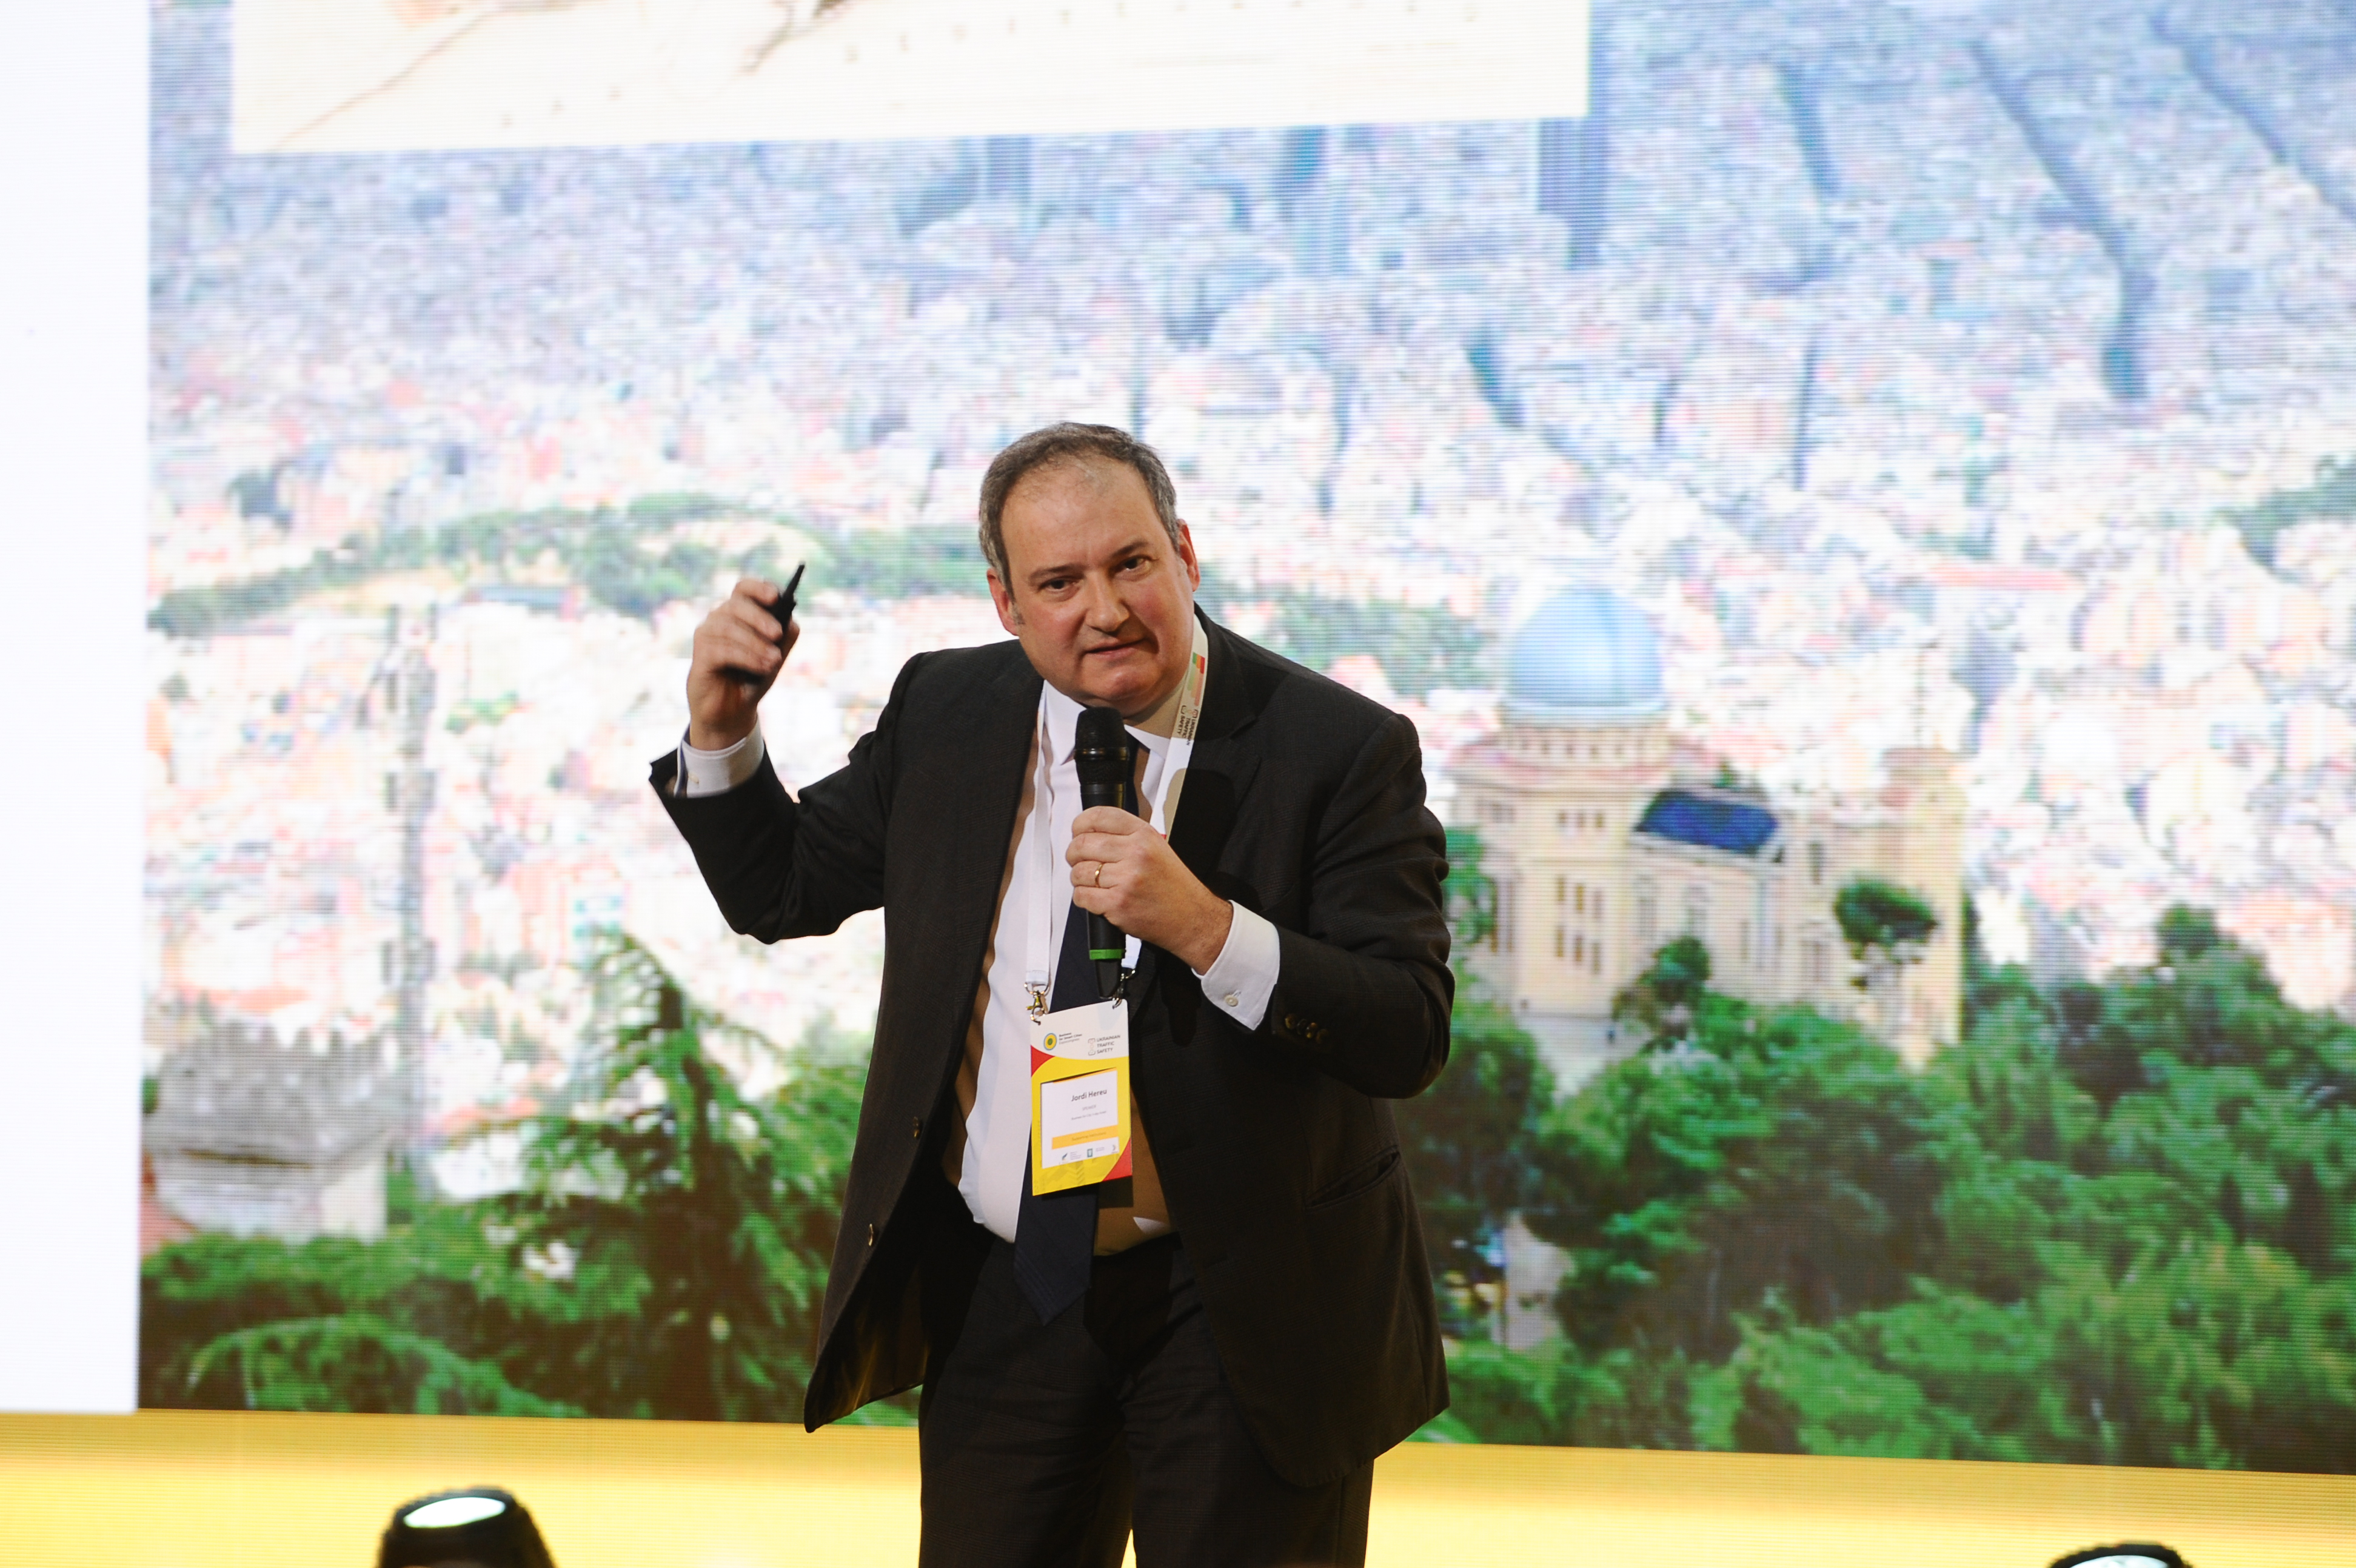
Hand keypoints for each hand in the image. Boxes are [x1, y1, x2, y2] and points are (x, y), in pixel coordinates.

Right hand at [686, 577, 796, 750]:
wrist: (732, 710)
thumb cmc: (752, 677)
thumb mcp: (774, 656)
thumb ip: (784, 638)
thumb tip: (791, 623)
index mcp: (738, 612)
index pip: (744, 588)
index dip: (759, 588)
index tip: (776, 597)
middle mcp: (719, 618)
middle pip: (736, 604)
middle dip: (759, 618)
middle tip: (777, 633)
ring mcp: (707, 635)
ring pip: (729, 628)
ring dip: (756, 644)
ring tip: (774, 661)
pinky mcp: (700, 656)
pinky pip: (722, 650)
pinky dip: (746, 657)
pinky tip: (762, 668)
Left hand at [1067, 806, 1233, 973]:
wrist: (1192, 918)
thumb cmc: (1174, 887)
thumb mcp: (1157, 849)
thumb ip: (1126, 837)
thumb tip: (1090, 834)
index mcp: (1144, 835)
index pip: (1098, 816)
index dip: (1080, 825)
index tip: (1078, 833)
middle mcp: (1135, 853)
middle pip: (1082, 844)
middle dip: (1073, 854)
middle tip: (1079, 861)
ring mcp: (1126, 879)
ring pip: (1079, 872)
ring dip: (1079, 879)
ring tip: (1092, 883)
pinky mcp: (1118, 904)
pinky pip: (1082, 896)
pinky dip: (1083, 898)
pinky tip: (1097, 898)